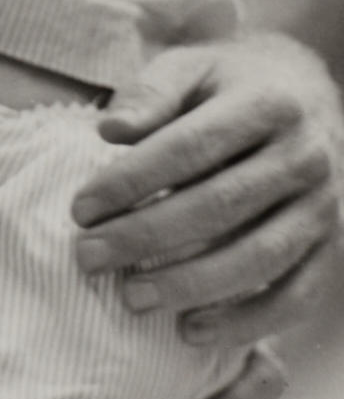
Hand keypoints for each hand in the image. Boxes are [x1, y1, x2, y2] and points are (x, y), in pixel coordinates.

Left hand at [72, 35, 342, 343]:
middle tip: (89, 257)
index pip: (189, 148)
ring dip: (191, 284)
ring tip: (131, 298)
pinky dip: (247, 322)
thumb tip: (110, 130)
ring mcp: (323, 206)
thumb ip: (151, 93)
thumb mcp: (190, 67)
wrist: (305, 92)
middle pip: (220, 205)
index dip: (131, 180)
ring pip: (260, 257)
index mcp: (266, 104)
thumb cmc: (228, 85)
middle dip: (147, 236)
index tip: (80, 208)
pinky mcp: (331, 248)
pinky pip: (296, 296)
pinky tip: (191, 331)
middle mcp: (305, 156)